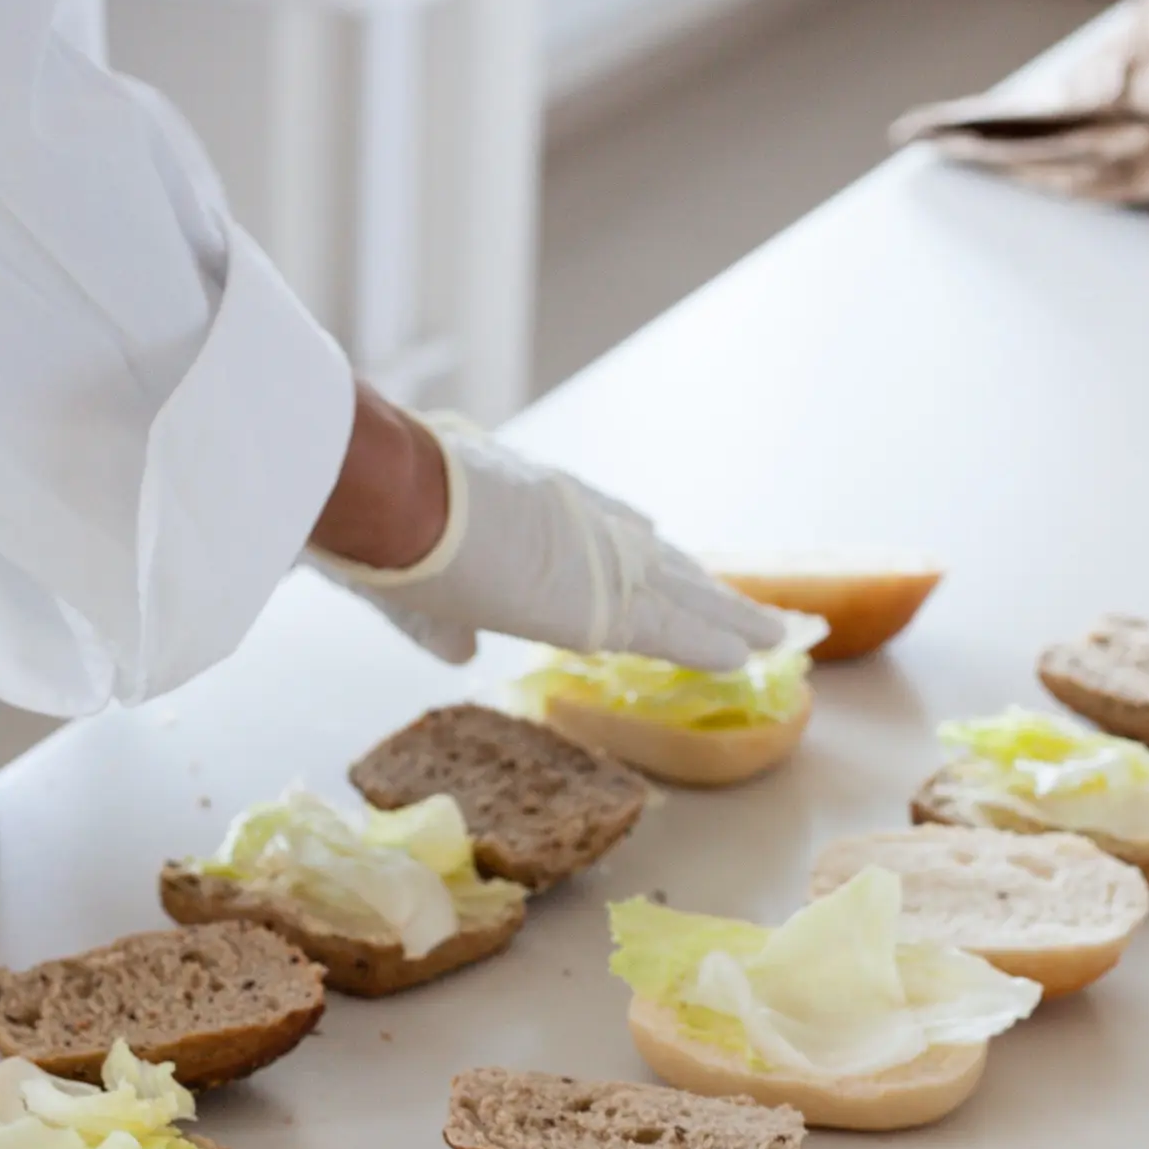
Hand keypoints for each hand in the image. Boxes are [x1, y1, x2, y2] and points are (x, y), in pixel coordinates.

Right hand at [311, 408, 786, 669]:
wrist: (386, 496)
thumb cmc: (376, 522)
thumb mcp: (406, 579)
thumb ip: (439, 621)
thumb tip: (460, 652)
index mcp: (525, 505)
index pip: (598, 528)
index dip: (635, 547)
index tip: (663, 552)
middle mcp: (573, 519)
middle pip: (654, 557)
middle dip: (697, 583)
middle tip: (739, 604)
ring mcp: (591, 553)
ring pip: (679, 588)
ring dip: (726, 611)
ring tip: (771, 630)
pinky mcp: (599, 596)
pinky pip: (672, 625)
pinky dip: (712, 639)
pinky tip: (752, 651)